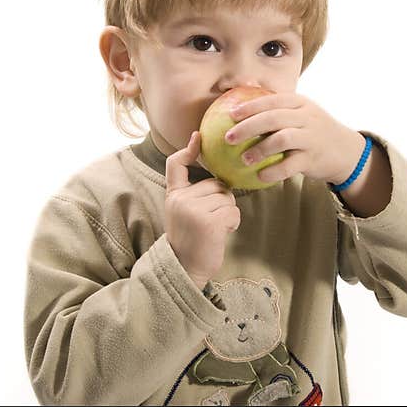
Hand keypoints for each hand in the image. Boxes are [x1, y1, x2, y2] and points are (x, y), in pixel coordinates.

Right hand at [165, 131, 240, 288]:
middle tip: (211, 220)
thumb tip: (219, 179)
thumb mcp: (183, 213)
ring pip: (227, 198)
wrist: (185, 269)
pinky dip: (232, 222)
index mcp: (174, 195)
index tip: (198, 137)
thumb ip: (193, 195)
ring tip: (215, 228)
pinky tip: (222, 233)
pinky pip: (233, 211)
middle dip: (221, 200)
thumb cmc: (190, 241)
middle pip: (216, 184)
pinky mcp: (209, 222)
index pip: (176, 165)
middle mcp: (181, 199)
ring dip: (228, 213)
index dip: (188, 149)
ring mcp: (194, 210)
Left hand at [224, 93, 365, 185]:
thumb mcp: (301, 113)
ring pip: (282, 139)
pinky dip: (274, 171)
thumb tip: (241, 98)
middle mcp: (306, 117)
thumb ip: (277, 108)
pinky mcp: (314, 158)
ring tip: (244, 159)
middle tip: (229, 138)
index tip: (230, 115)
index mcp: (300, 103)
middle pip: (273, 118)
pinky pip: (291, 165)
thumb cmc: (313, 131)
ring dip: (260, 149)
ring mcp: (311, 137)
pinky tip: (260, 176)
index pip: (272, 100)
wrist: (346, 151)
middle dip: (248, 127)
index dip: (250, 107)